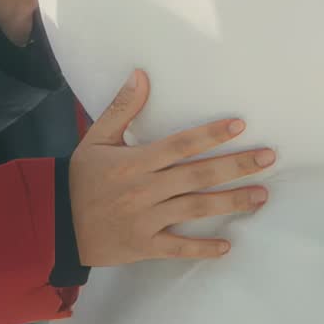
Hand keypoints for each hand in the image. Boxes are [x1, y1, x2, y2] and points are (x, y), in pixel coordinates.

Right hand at [69, 70, 274, 265]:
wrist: (55, 225)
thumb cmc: (80, 178)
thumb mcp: (96, 138)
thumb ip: (122, 108)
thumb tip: (141, 74)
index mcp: (136, 162)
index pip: (180, 145)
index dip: (210, 135)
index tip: (240, 126)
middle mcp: (145, 190)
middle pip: (198, 176)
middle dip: (235, 166)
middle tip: (268, 158)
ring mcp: (146, 220)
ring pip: (195, 209)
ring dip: (230, 202)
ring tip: (261, 196)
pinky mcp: (144, 246)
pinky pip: (177, 248)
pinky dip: (201, 249)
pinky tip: (227, 246)